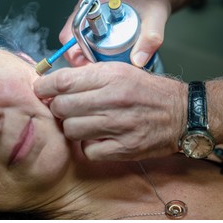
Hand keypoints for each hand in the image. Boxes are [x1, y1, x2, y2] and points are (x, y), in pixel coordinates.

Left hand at [34, 62, 186, 160]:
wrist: (182, 113)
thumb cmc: (148, 91)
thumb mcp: (121, 71)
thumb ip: (90, 75)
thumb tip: (56, 82)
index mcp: (111, 75)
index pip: (63, 80)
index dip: (45, 86)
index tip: (40, 90)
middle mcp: (113, 98)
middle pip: (62, 107)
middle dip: (58, 109)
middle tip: (66, 109)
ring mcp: (119, 125)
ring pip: (71, 130)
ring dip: (73, 128)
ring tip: (85, 124)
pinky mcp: (125, 148)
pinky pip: (88, 151)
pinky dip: (89, 146)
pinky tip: (98, 139)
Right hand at [59, 0, 170, 67]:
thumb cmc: (150, 1)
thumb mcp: (155, 18)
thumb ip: (150, 39)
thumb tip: (138, 61)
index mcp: (92, 4)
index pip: (71, 33)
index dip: (77, 54)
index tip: (93, 67)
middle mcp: (86, 12)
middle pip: (71, 45)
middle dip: (84, 62)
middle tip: (103, 73)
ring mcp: (88, 22)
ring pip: (78, 49)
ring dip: (90, 62)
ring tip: (108, 70)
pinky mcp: (94, 31)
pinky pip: (87, 49)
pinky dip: (95, 59)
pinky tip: (109, 65)